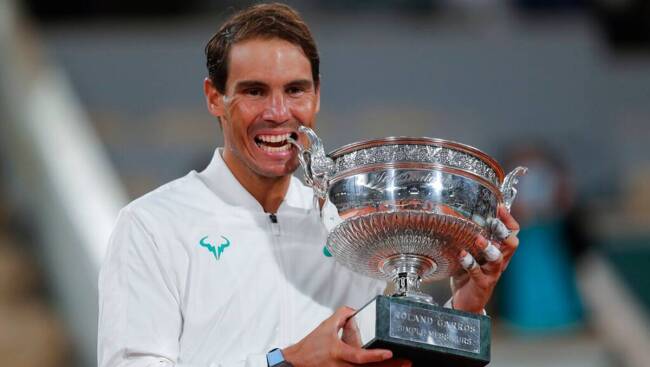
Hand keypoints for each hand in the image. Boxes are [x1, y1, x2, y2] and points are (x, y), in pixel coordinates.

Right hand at [283, 307, 410, 366]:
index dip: (374, 356)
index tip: (389, 352)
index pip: (359, 356)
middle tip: (406, 362)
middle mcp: (342, 366)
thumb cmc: (311, 347)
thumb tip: (354, 310)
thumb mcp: (325, 326)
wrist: (298, 362)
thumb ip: (341, 315)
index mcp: (338, 352)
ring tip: (403, 365)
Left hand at [450, 204, 519, 313]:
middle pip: (511, 244)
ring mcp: (492, 273)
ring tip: (478, 239)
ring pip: (497, 260)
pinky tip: (462, 255)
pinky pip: (477, 272)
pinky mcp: (481, 283)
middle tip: (493, 221)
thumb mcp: (473, 254)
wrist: (467, 302)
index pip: (512, 233)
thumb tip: (461, 216)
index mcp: (500, 252)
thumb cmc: (469, 274)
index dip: (509, 220)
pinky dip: (469, 263)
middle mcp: (499, 262)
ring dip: (489, 248)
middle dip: (503, 231)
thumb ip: (471, 239)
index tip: (499, 207)